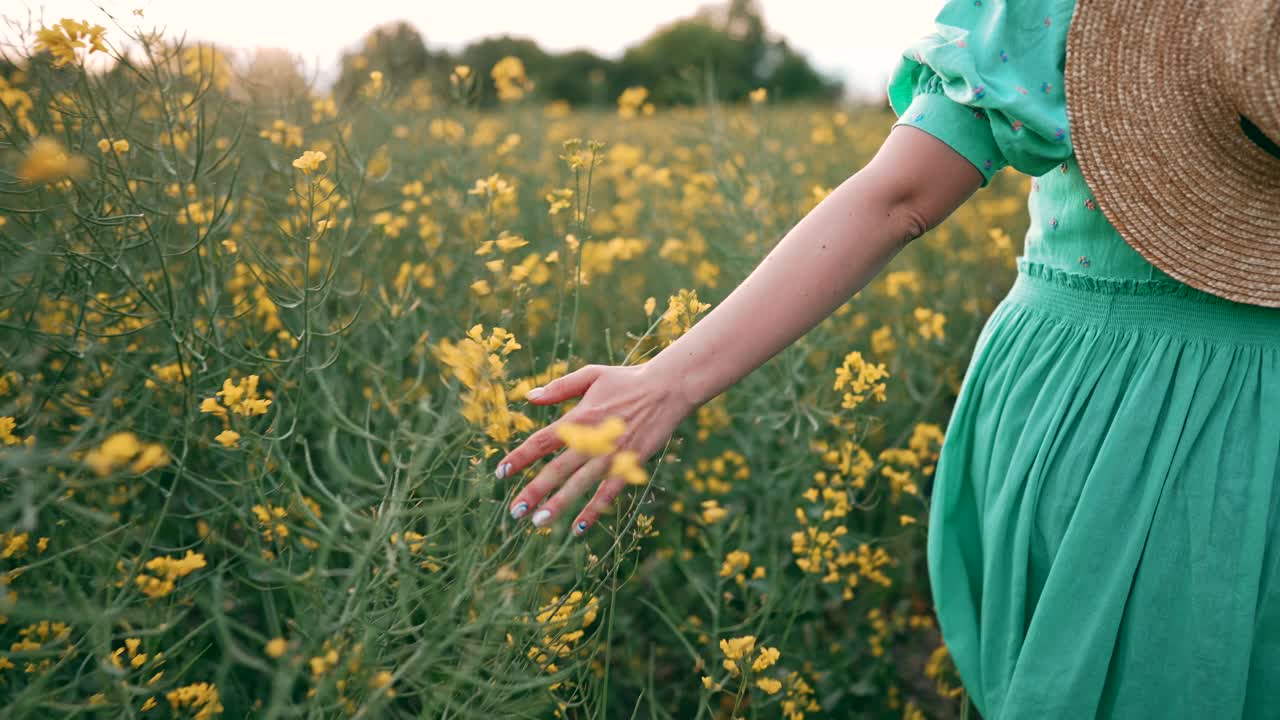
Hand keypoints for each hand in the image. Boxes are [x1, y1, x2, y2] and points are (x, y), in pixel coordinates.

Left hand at [496, 361, 696, 535]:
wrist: (668, 388)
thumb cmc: (627, 380)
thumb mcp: (591, 375)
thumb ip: (559, 387)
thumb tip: (528, 397)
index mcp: (580, 416)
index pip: (542, 441)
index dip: (520, 458)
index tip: (501, 473)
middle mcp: (593, 438)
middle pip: (557, 468)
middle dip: (534, 490)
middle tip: (515, 511)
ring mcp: (613, 453)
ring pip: (580, 484)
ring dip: (559, 504)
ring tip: (538, 523)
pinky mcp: (631, 463)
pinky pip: (609, 492)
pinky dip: (594, 510)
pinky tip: (578, 528)